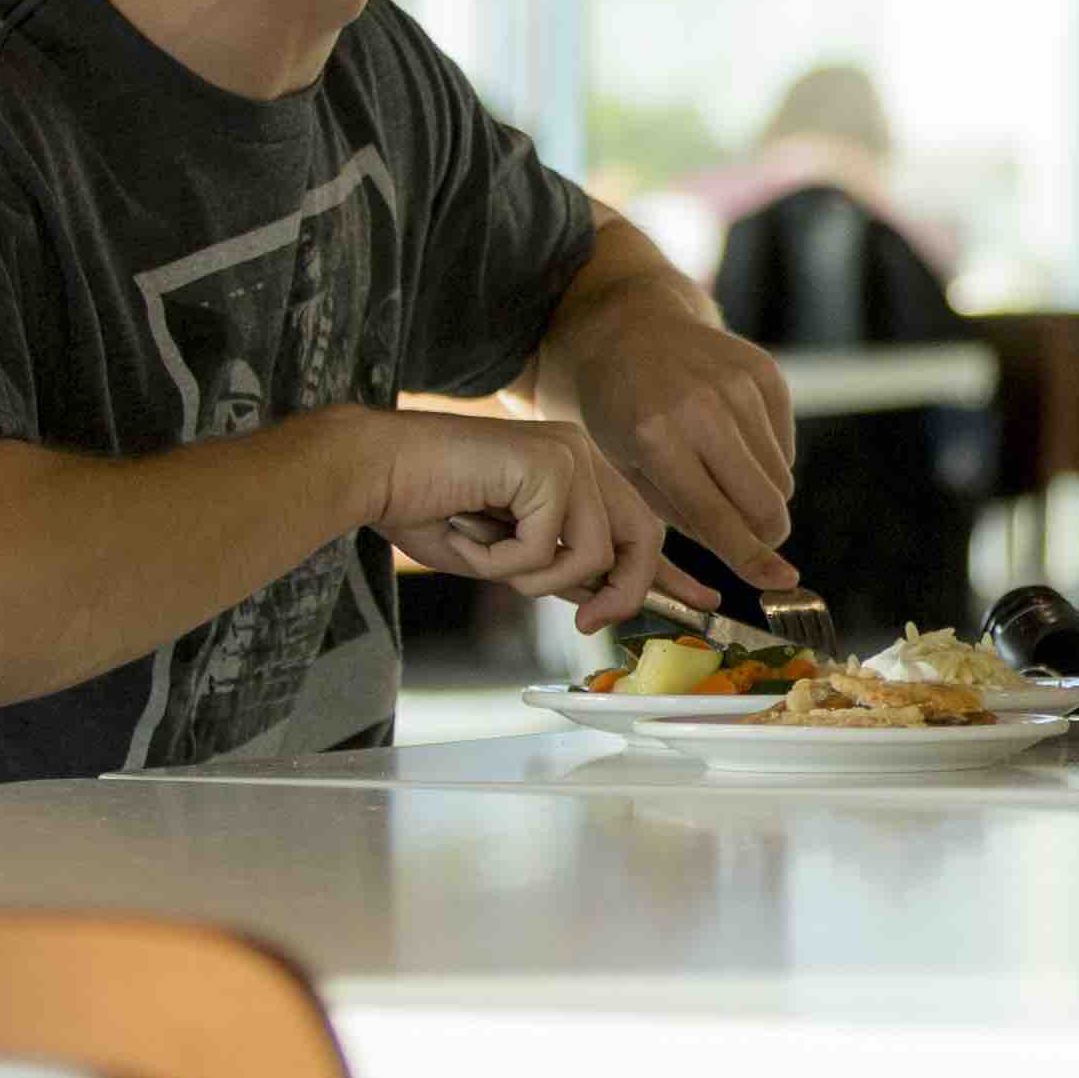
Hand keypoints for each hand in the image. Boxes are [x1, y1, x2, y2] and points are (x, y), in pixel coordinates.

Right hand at [367, 407, 667, 631]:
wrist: (373, 471)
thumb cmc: (427, 508)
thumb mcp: (509, 554)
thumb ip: (562, 569)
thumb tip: (606, 601)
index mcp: (579, 472)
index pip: (643, 525)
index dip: (672, 570)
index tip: (704, 600)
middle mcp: (582, 456)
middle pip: (642, 540)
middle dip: (621, 594)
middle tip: (587, 623)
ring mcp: (569, 454)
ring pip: (595, 556)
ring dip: (536, 579)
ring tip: (488, 553)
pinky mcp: (547, 463)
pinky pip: (548, 549)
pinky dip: (503, 561)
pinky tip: (470, 532)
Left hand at [553, 299, 798, 588]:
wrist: (629, 330)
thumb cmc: (619, 413)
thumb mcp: (627, 470)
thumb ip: (683, 515)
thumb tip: (747, 552)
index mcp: (656, 438)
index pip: (717, 516)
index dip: (751, 558)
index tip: (780, 582)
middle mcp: (704, 408)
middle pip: (765, 501)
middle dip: (766, 533)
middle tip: (751, 537)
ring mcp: (739, 385)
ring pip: (780, 478)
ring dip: (761, 494)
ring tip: (722, 476)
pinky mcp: (764, 373)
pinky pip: (786, 446)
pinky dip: (766, 460)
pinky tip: (732, 442)